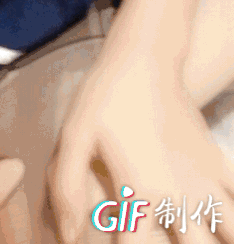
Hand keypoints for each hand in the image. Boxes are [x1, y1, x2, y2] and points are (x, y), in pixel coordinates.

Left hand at [47, 46, 233, 243]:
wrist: (145, 58)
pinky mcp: (216, 162)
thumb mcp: (73, 136)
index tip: (120, 239)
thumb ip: (66, 189)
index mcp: (140, 194)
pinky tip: (222, 218)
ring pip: (230, 233)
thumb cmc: (105, 97)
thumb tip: (69, 236)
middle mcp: (178, 196)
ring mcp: (205, 181)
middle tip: (161, 237)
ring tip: (197, 234)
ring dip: (216, 239)